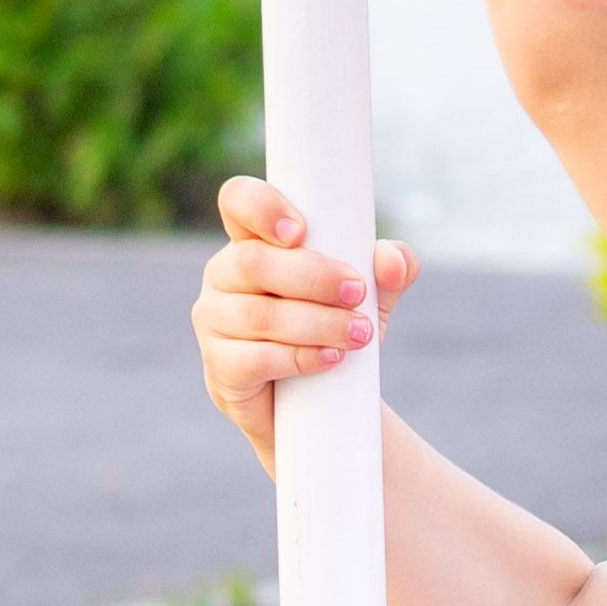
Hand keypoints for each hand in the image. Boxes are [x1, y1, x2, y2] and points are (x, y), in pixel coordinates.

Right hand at [194, 176, 413, 463]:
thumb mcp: (371, 296)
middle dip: (313, 276)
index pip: (238, 201)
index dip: (261, 207)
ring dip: (317, 323)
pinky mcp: (220, 367)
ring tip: (359, 334)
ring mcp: (214, 321)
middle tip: (358, 292)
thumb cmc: (334, 328)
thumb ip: (389, 270)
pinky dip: (298, 358)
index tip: (300, 231)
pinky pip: (254, 359)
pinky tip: (330, 359)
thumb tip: (392, 259)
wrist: (317, 404)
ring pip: (259, 315)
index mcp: (254, 241)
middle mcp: (224, 274)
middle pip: (254, 262)